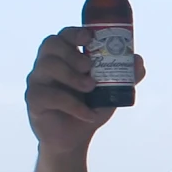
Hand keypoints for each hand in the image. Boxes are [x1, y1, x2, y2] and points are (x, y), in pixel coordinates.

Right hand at [24, 27, 142, 152]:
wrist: (75, 139)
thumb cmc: (89, 107)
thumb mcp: (111, 91)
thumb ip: (126, 76)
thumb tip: (137, 60)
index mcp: (64, 56)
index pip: (63, 35)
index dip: (75, 32)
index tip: (89, 38)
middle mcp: (47, 64)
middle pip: (51, 45)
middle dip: (72, 53)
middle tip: (89, 66)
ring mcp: (37, 81)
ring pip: (47, 66)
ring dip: (72, 76)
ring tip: (91, 87)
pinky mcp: (33, 100)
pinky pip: (48, 95)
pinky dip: (72, 104)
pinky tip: (87, 113)